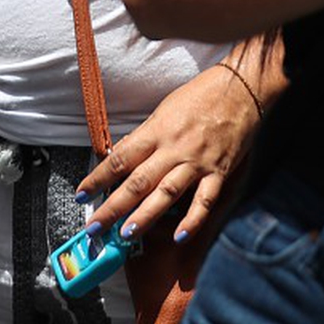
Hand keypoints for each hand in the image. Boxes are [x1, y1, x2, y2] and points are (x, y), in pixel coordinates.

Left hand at [73, 59, 260, 244]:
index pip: (120, 158)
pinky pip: (204, 200)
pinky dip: (193, 220)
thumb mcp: (165, 109)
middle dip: (113, 206)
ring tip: (126, 235)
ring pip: (167, 193)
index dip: (98, 178)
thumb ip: (144, 137)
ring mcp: (197, 161)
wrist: (241, 87)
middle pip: (138, 181)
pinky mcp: (219, 171)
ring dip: (145, 216)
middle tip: (94, 228)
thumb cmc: (200, 95)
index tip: (82, 195)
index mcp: (157, 130)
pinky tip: (180, 236)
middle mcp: (174, 147)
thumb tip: (120, 158)